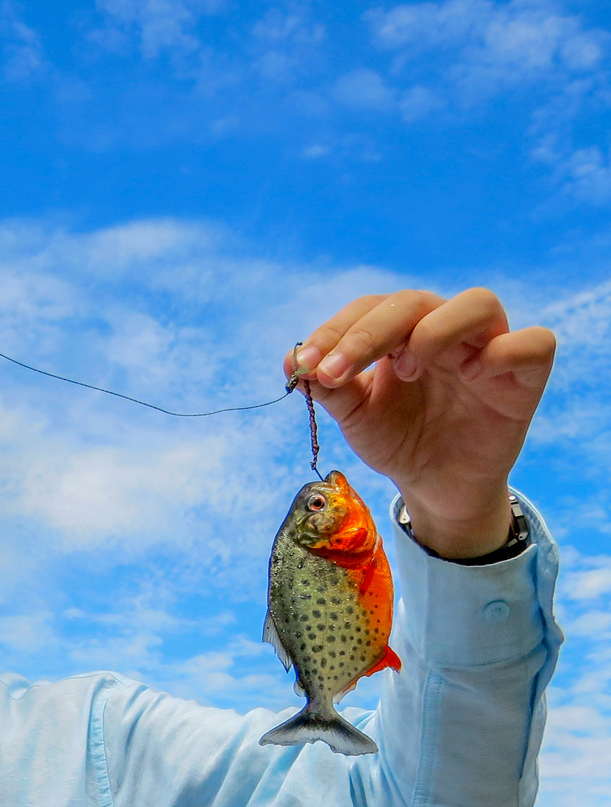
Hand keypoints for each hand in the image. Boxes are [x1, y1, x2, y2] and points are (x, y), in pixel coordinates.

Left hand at [285, 288, 554, 558]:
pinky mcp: (524, 375)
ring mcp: (487, 348)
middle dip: (367, 333)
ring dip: (434, 330)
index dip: (335, 331)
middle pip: (413, 301)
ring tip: (408, 370)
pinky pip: (533, 343)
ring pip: (479, 303)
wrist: (434, 486)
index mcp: (401, 331)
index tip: (307, 365)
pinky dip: (503, 352)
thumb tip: (291, 359)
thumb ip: (329, 387)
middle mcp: (444, 329)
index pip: (369, 309)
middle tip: (335, 372)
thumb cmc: (398, 440)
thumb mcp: (356, 417)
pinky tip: (472, 377)